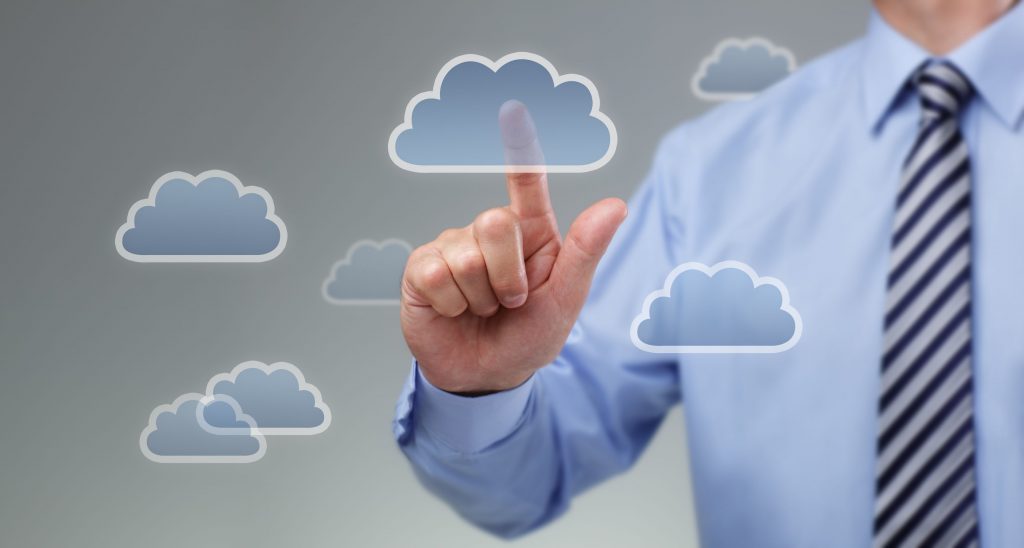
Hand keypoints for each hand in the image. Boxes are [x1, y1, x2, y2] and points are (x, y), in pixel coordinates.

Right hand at [400, 101, 627, 393]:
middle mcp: (489, 233)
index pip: (526, 185)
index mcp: (531, 234)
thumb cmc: (529, 337)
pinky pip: (436, 275)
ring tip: (482, 310)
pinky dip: (451, 305)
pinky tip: (453, 312)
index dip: (520, 150)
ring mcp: (452, 247)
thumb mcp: (565, 301)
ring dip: (480, 298)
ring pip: (465, 256)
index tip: (514, 111)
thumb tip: (616, 205)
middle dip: (508, 276)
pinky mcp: (422, 269)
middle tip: (509, 302)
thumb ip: (585, 253)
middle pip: (495, 223)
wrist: (485, 377)